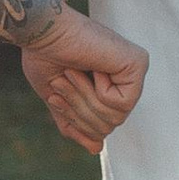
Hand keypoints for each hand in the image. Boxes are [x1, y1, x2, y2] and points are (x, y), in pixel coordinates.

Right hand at [20, 0, 144, 152]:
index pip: (103, 128)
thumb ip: (76, 122)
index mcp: (110, 85)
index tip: (55, 92)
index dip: (75, 119)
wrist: (40, 30)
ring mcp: (136, 71)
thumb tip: (97, 149)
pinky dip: (97, 91)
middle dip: (79, 110)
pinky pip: (119, 105)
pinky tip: (91, 68)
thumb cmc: (45, 56)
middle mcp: (127, 78)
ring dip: (84, 99)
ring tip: (73, 72)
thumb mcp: (59, 99)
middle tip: (64, 80)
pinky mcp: (138, 64)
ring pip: (114, 119)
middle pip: (109, 127)